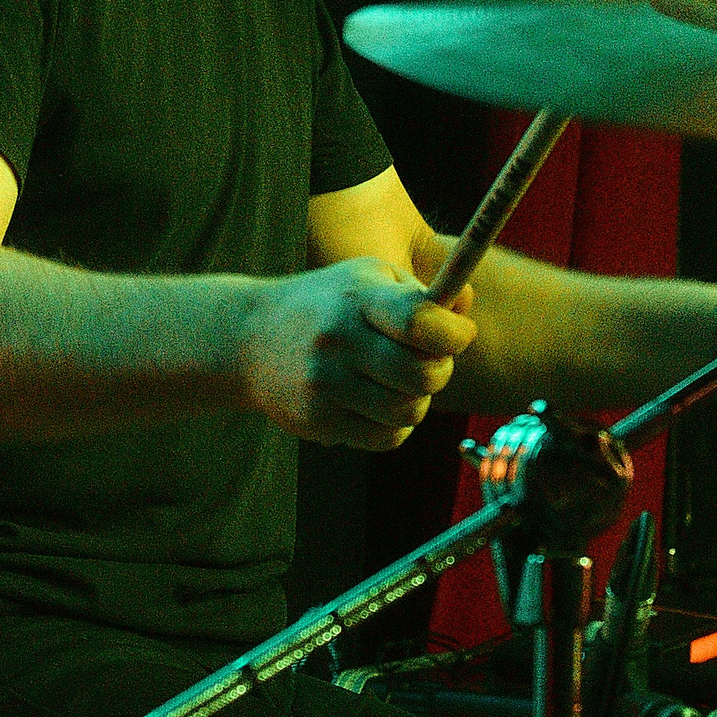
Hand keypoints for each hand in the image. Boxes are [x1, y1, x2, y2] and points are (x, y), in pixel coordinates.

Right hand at [238, 259, 477, 451]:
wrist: (249, 339)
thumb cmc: (325, 304)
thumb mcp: (367, 278)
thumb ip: (420, 293)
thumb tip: (467, 307)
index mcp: (357, 297)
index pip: (420, 320)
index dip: (453, 334)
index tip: (458, 336)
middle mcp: (339, 340)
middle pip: (423, 374)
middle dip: (439, 371)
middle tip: (428, 362)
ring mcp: (326, 384)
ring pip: (409, 411)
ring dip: (416, 400)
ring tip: (398, 383)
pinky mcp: (319, 421)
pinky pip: (386, 438)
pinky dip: (393, 426)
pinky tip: (376, 404)